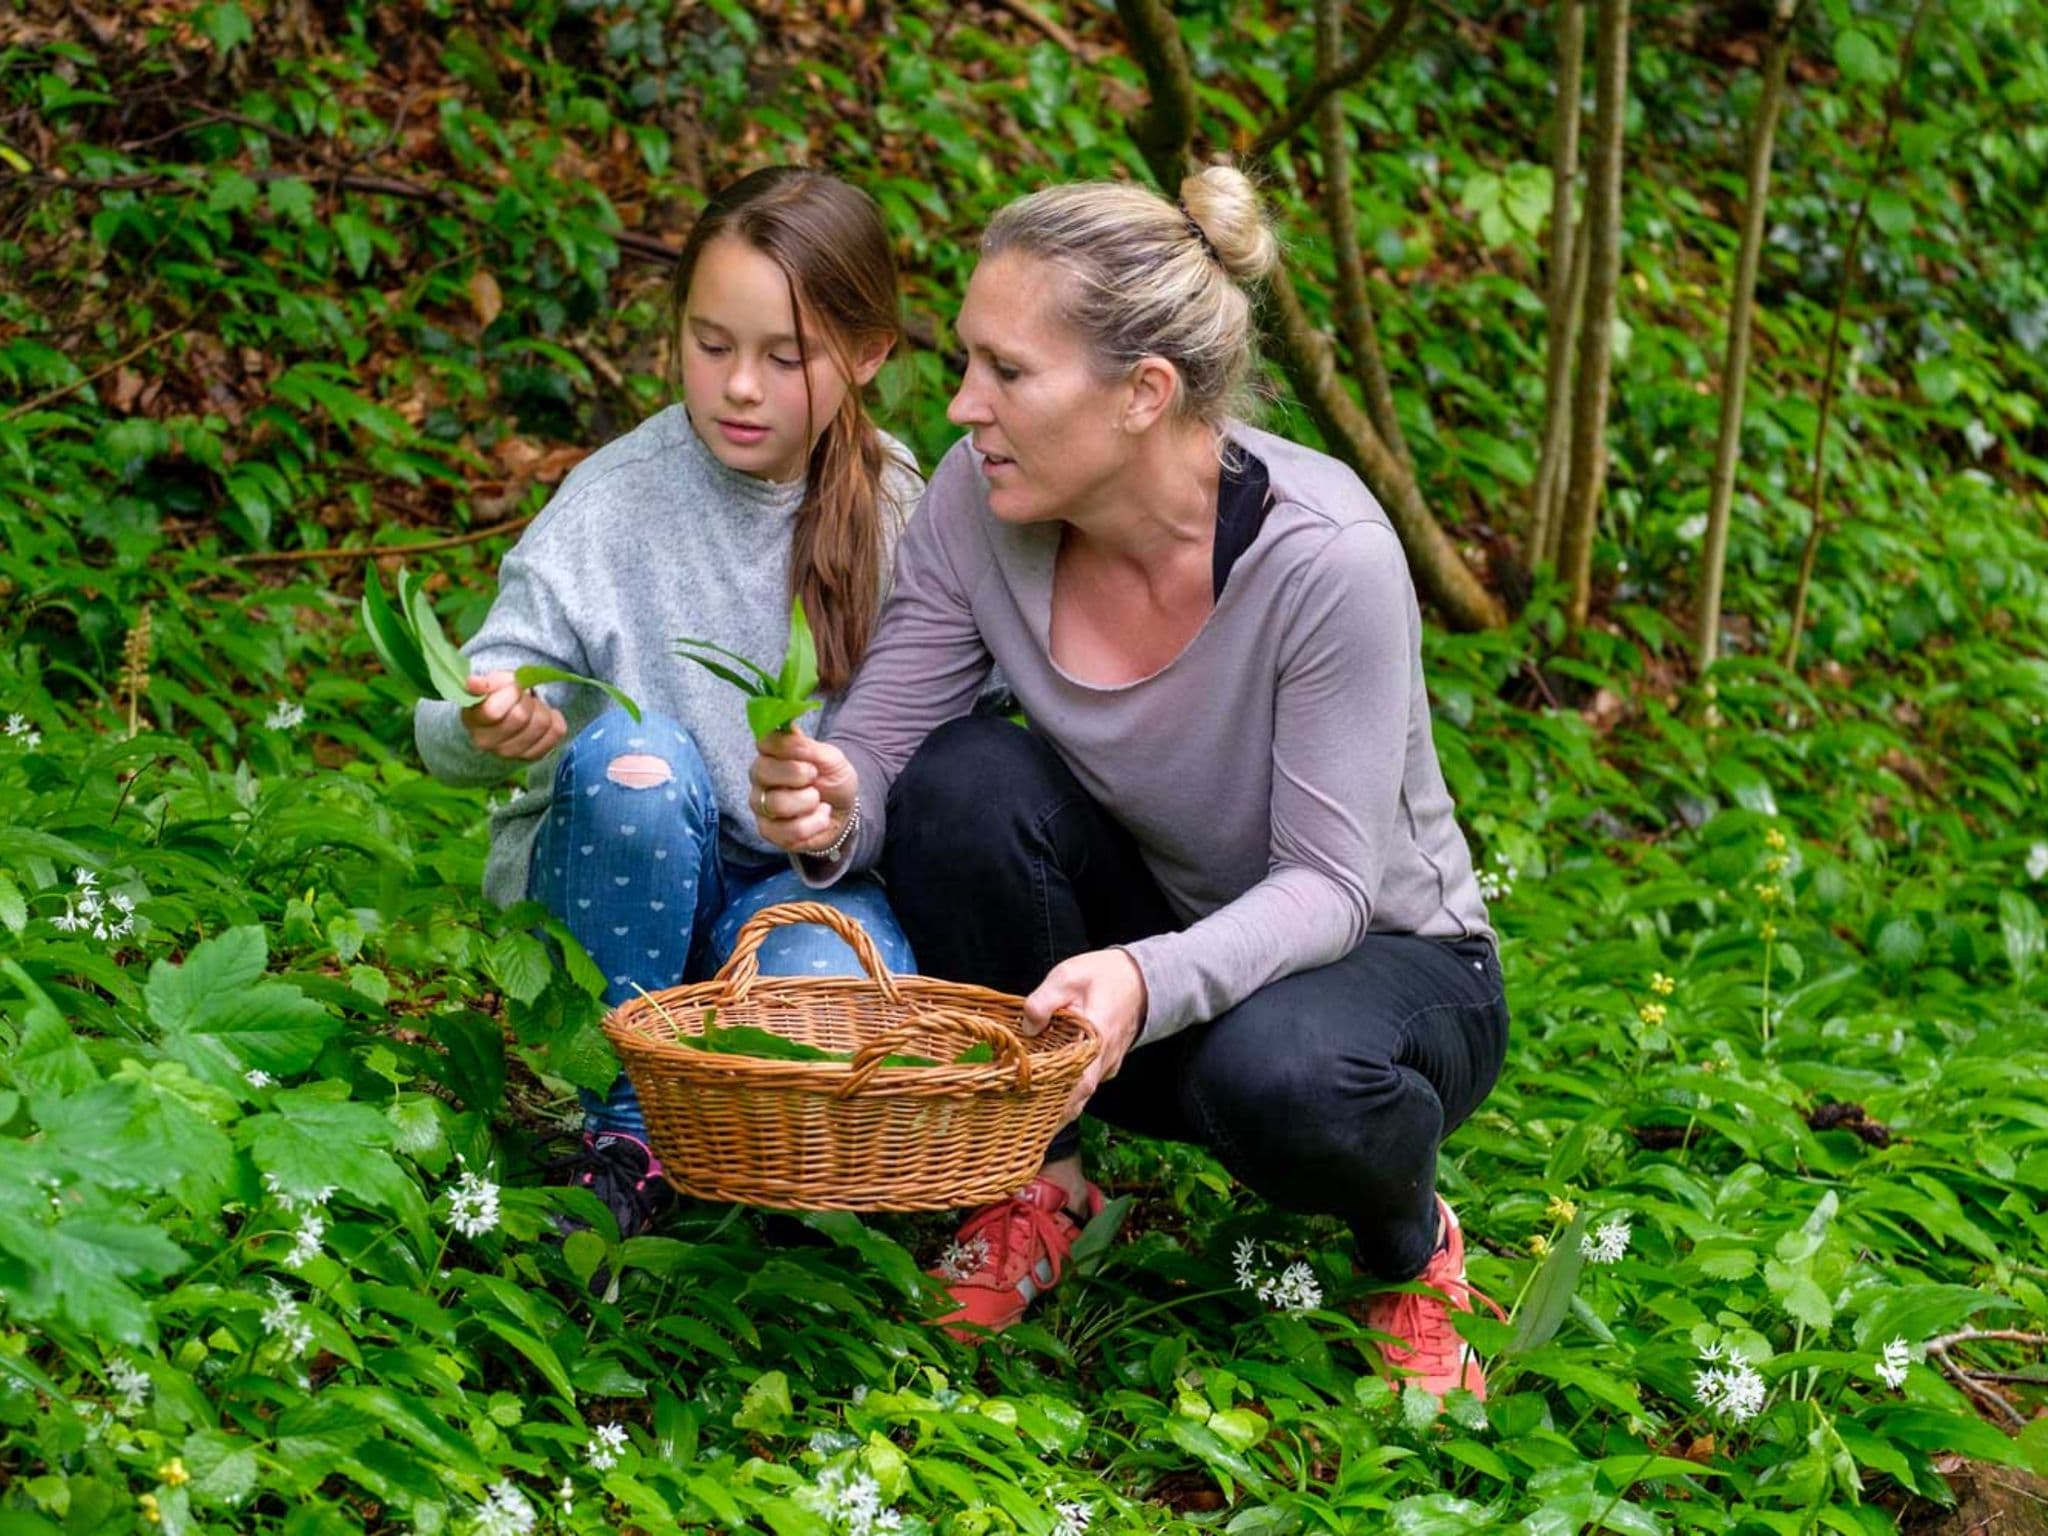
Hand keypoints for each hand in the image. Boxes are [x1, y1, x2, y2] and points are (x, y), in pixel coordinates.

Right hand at [462, 671, 566, 760]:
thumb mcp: (490, 685)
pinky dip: (555, 718)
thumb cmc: (496, 698)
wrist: (504, 720)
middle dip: (526, 699)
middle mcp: (489, 743)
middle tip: (523, 696)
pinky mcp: (534, 755)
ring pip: (542, 723)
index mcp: (473, 721)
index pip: (493, 710)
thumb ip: (486, 683)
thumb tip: (474, 683)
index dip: (510, 692)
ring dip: (541, 708)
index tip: (512, 686)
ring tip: (532, 706)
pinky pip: (557, 731)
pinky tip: (543, 715)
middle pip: (521, 716)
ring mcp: (511, 753)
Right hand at [750, 726, 859, 855]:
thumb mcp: (830, 757)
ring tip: (818, 800)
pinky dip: (815, 824)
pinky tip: (820, 817)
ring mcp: (760, 805)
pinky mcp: (768, 831)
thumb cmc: (832, 779)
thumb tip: (786, 727)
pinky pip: (789, 830)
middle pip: (763, 771)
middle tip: (815, 777)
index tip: (809, 758)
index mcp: (771, 753)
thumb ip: (806, 746)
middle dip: (800, 775)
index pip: (764, 742)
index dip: (790, 749)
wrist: (843, 811)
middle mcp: (759, 777)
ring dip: (810, 802)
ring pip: (777, 803)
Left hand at [1022, 948, 1148, 1121]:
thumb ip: (1044, 1000)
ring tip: (1025, 1110)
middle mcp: (1105, 1058)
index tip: (1031, 1110)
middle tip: (1019, 1119)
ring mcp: (1107, 1064)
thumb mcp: (1067, 976)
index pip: (1080, 1081)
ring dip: (1057, 1103)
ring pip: (1082, 1094)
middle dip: (1051, 1112)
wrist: (1138, 978)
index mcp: (1097, 1037)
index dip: (1057, 1101)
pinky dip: (1066, 1089)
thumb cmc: (1103, 975)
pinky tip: (1043, 1089)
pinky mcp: (1105, 1064)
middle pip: (1079, 1098)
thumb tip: (1027, 1027)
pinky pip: (1085, 1082)